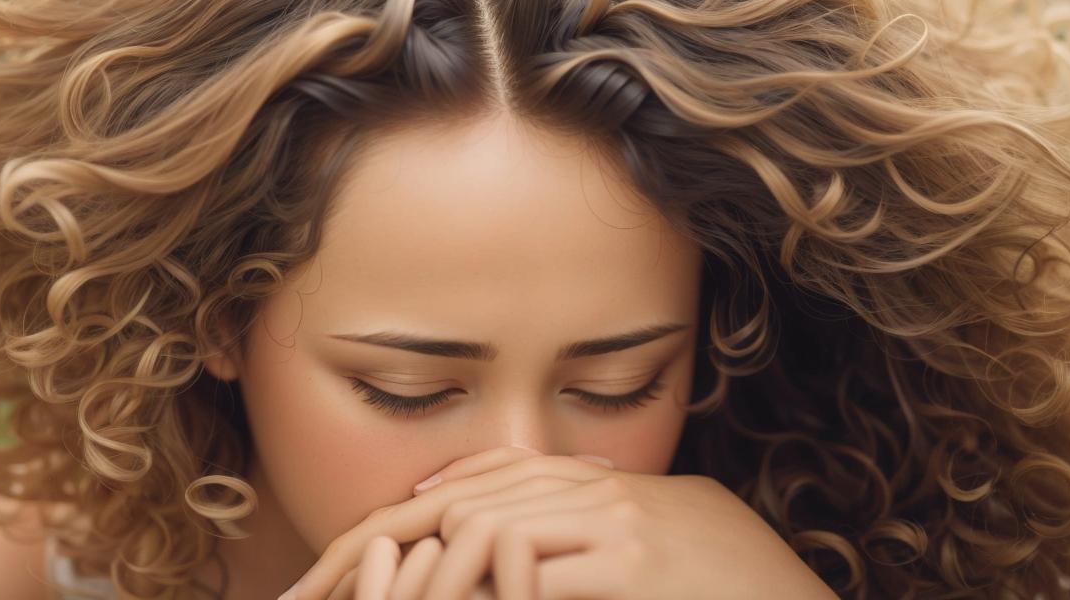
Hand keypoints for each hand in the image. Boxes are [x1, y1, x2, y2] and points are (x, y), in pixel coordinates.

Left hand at [283, 445, 838, 599]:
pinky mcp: (634, 566)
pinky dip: (489, 594)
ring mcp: (616, 524)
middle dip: (397, 541)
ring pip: (489, 528)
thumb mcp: (659, 546)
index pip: (489, 480)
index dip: (423, 510)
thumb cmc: (735, 584)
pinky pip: (534, 574)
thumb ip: (594, 538)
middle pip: (471, 498)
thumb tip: (530, 556)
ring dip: (430, 575)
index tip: (372, 547)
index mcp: (602, 486)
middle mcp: (600, 493)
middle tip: (335, 586)